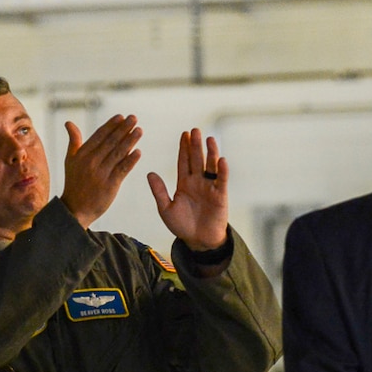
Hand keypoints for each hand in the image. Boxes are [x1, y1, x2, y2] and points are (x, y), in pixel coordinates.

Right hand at [59, 116, 141, 228]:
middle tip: (134, 118)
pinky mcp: (110, 185)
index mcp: (82, 154)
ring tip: (139, 131)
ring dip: (130, 140)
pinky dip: (131, 160)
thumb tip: (69, 123)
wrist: (75, 209)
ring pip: (118, 153)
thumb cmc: (74, 183)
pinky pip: (123, 169)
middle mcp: (91, 162)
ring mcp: (101, 173)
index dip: (111, 125)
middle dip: (123, 128)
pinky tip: (138, 152)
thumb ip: (73, 141)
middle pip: (110, 141)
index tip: (121, 117)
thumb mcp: (70, 160)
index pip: (99, 135)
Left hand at [147, 129, 228, 253]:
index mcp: (184, 183)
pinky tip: (221, 160)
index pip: (184, 161)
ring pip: (210, 166)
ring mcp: (210, 187)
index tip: (184, 134)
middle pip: (197, 159)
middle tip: (195, 130)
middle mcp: (198, 182)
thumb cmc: (182, 226)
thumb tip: (149, 173)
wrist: (198, 241)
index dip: (184, 148)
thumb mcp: (166, 209)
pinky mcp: (220, 196)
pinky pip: (222, 181)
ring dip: (211, 153)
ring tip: (209, 139)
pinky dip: (222, 171)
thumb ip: (159, 191)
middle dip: (196, 145)